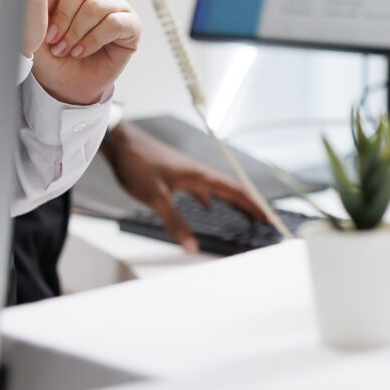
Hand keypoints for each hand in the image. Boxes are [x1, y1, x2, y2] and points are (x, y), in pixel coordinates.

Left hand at [30, 0, 140, 106]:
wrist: (64, 85)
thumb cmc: (49, 53)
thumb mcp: (35, 24)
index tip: (40, 17)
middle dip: (64, 15)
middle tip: (53, 38)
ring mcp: (117, 4)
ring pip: (97, 5)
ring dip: (77, 32)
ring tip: (66, 49)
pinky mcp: (132, 25)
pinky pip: (114, 23)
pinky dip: (93, 40)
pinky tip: (81, 51)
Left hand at [103, 123, 268, 253]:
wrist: (121, 142)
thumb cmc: (138, 164)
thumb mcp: (156, 197)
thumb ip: (175, 222)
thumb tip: (192, 247)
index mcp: (199, 176)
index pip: (235, 191)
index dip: (253, 205)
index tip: (269, 219)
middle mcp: (198, 172)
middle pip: (231, 189)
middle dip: (249, 205)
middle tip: (264, 221)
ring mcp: (188, 173)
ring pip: (218, 189)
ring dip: (233, 202)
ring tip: (245, 215)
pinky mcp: (177, 175)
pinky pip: (203, 189)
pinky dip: (212, 199)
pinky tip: (208, 207)